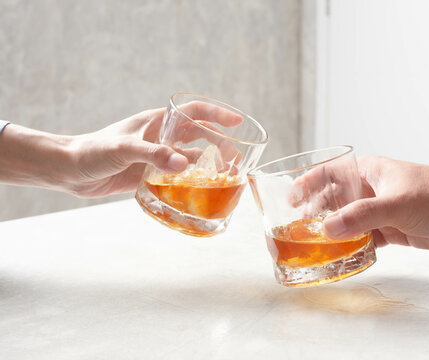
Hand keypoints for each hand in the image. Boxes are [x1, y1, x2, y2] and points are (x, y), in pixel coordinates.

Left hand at [68, 103, 242, 197]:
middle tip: (234, 161)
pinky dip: (191, 182)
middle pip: (199, 137)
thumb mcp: (123, 149)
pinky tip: (199, 192)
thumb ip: (152, 155)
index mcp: (157, 122)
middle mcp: (160, 137)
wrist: (69, 170)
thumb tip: (183, 165)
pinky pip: (177, 177)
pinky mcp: (149, 174)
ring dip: (208, 167)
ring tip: (224, 179)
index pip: (194, 112)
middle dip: (220, 145)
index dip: (217, 114)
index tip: (237, 121)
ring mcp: (156, 156)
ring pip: (190, 159)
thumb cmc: (92, 151)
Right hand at [294, 156, 428, 251]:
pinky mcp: (390, 230)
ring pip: (347, 221)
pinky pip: (363, 238)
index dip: (307, 183)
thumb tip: (327, 229)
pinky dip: (352, 247)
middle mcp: (370, 190)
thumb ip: (361, 216)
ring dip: (333, 232)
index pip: (329, 172)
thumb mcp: (396, 203)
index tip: (291, 199)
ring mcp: (380, 210)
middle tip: (299, 229)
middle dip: (315, 212)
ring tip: (315, 246)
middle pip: (334, 199)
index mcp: (368, 172)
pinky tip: (342, 257)